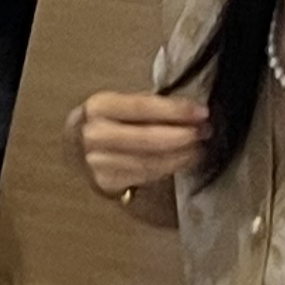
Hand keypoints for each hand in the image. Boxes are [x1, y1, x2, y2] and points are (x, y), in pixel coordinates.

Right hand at [75, 88, 211, 194]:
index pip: (142, 107)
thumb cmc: (112, 119)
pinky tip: (184, 159)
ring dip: (181, 154)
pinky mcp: (106, 182)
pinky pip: (145, 175)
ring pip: (148, 161)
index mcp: (99, 106)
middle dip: (181, 136)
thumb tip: (190, 109)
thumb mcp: (123, 103)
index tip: (201, 112)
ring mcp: (97, 161)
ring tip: (199, 146)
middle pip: (146, 138)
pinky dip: (169, 167)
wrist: (80, 147)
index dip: (174, 111)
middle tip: (204, 131)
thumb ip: (150, 105)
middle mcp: (93, 134)